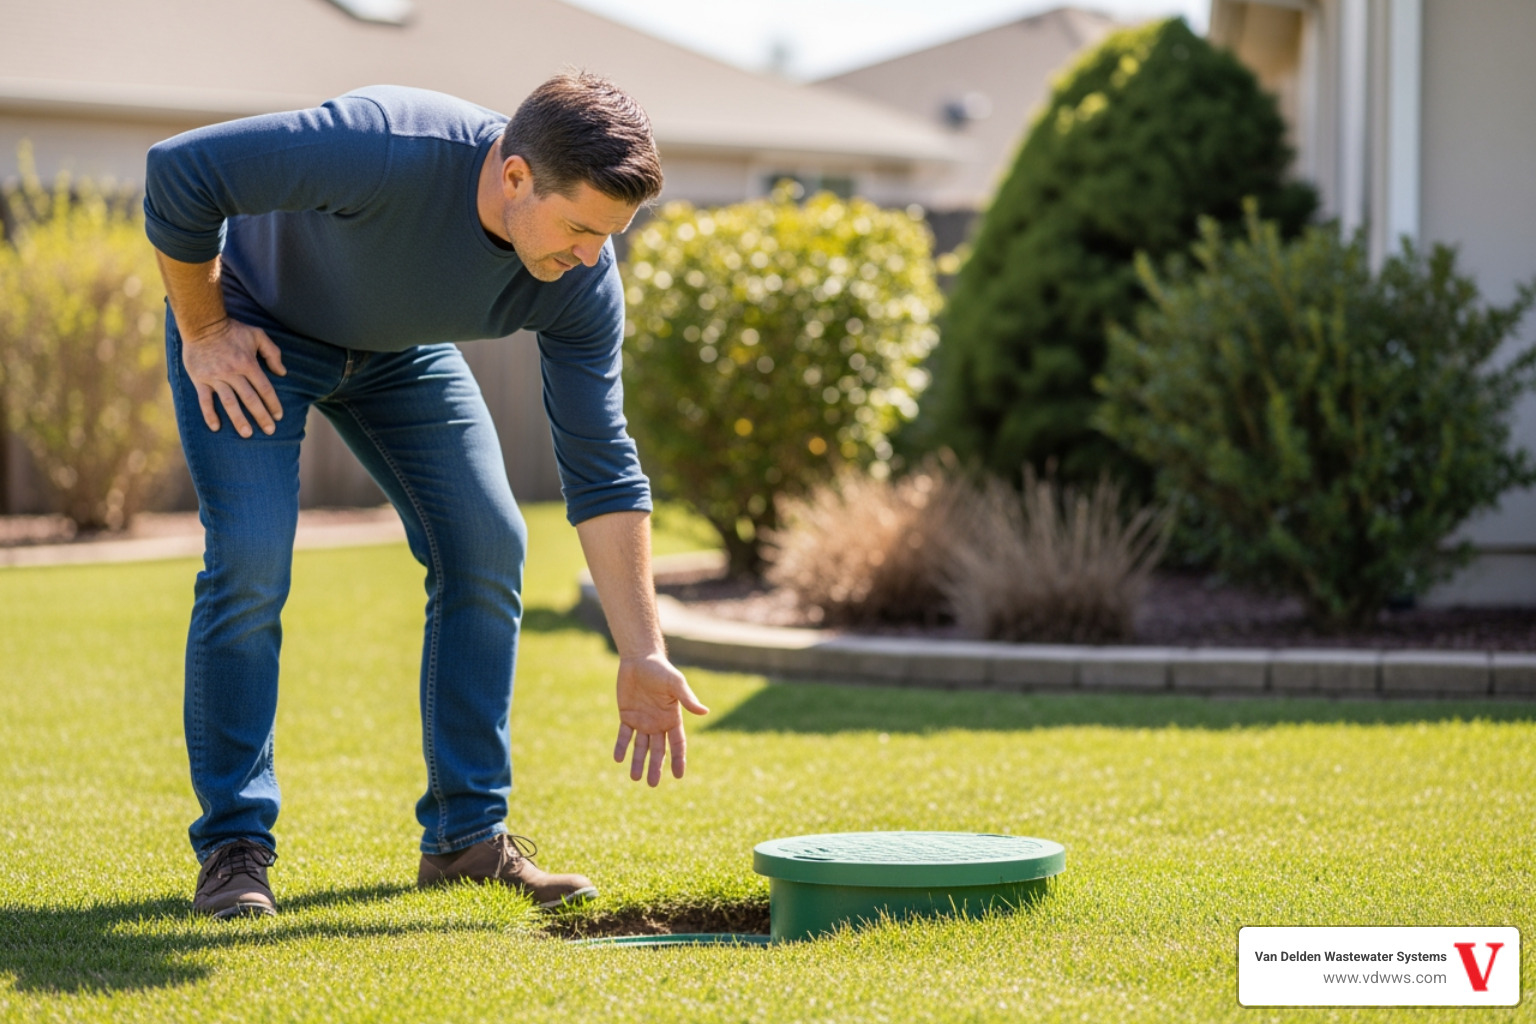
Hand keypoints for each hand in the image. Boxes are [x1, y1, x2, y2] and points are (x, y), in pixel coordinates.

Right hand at [181, 318, 286, 437]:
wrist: (202, 323)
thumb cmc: (232, 329)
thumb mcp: (257, 335)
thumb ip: (273, 353)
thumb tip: (282, 373)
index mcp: (248, 363)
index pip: (264, 388)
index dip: (273, 403)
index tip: (279, 416)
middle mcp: (232, 372)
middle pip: (250, 399)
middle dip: (261, 416)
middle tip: (270, 431)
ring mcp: (215, 377)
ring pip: (229, 402)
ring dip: (238, 420)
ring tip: (247, 434)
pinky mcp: (200, 379)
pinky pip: (204, 400)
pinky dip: (209, 414)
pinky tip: (216, 427)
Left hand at [613, 653, 708, 786]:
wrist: (639, 659)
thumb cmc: (661, 670)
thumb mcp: (675, 684)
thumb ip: (687, 699)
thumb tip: (705, 712)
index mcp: (673, 718)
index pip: (678, 744)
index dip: (679, 760)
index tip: (678, 776)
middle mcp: (658, 723)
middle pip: (658, 750)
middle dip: (656, 767)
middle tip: (652, 784)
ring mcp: (642, 721)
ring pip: (641, 747)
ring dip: (638, 762)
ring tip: (635, 778)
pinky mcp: (627, 716)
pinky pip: (624, 735)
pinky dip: (622, 747)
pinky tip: (619, 758)